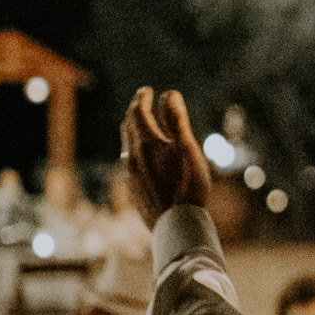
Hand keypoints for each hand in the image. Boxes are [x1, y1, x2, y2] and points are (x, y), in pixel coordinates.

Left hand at [120, 88, 213, 228]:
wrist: (177, 224)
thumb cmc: (187, 185)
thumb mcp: (187, 148)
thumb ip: (177, 120)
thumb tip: (169, 94)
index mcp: (146, 143)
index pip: (138, 113)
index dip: (141, 99)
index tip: (146, 90)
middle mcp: (133, 157)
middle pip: (128, 128)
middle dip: (134, 112)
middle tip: (142, 104)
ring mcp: (131, 175)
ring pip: (127, 146)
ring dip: (132, 131)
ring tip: (140, 127)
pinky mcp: (134, 190)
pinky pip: (129, 163)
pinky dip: (134, 150)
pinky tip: (141, 158)